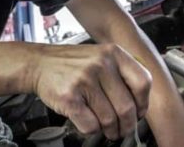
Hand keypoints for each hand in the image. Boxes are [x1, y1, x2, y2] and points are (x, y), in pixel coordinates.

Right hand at [32, 43, 151, 139]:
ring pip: (109, 119)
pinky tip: (89, 121)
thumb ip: (122, 73)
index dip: (143, 104)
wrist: (39, 64)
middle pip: (127, 107)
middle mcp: (101, 64)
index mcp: (114, 53)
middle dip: (127, 125)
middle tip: (123, 129)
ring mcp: (84, 80)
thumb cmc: (73, 64)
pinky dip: (92, 129)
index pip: (143, 82)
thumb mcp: (102, 56)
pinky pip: (90, 125)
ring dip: (110, 130)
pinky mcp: (69, 97)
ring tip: (108, 129)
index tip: (138, 112)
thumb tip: (141, 104)